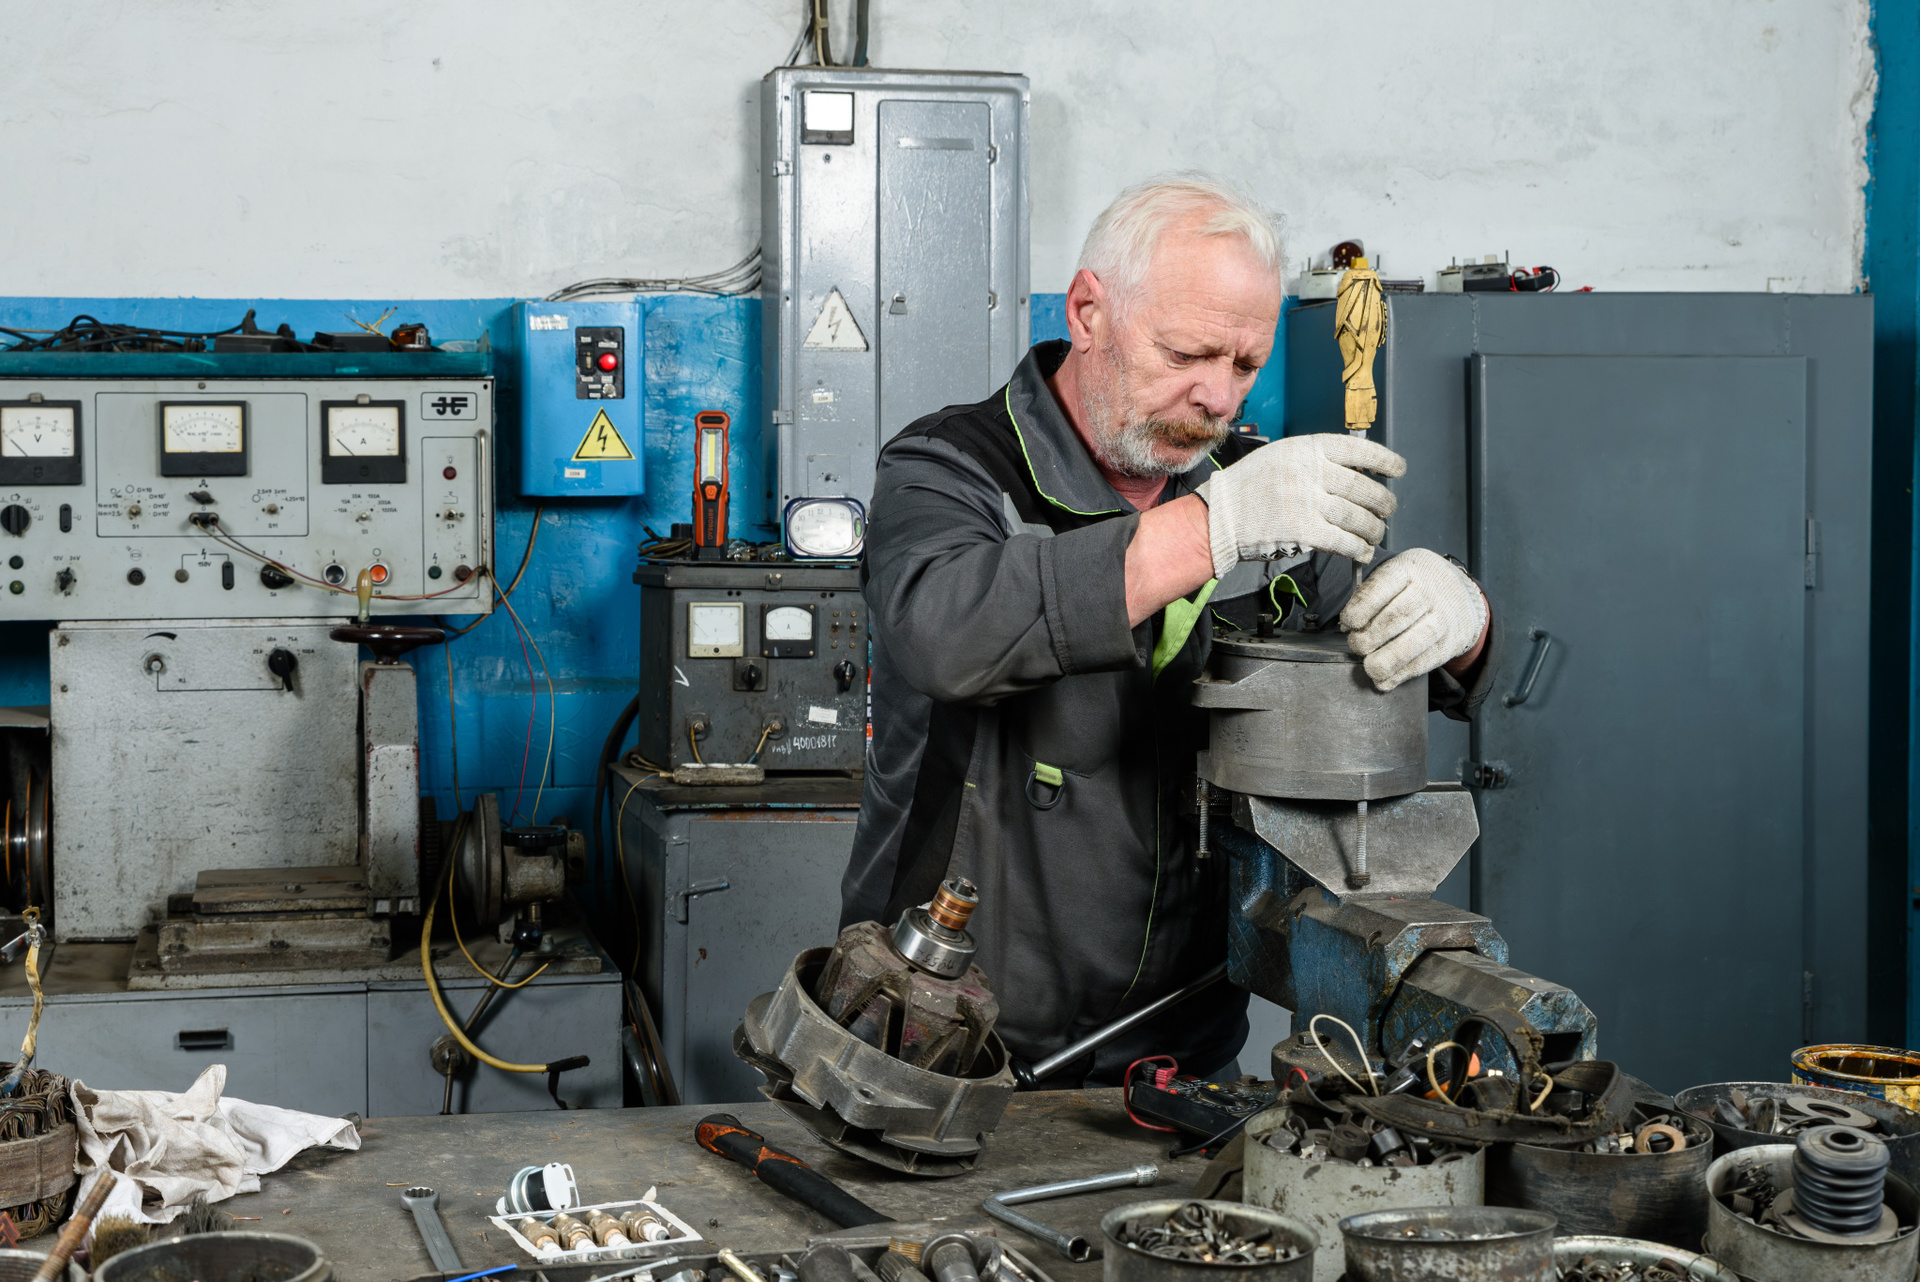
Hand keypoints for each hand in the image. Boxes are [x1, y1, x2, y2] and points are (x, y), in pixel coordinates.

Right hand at [1196, 433, 1404, 577]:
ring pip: (1358, 517)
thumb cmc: (1252, 485)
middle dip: (1382, 502)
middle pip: (1363, 488)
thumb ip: (1317, 460)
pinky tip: (1362, 551)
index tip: (1397, 470)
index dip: (1384, 461)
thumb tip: (1359, 472)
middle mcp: (1310, 472)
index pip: (1359, 451)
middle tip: (1388, 510)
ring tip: (1375, 534)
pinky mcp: (1304, 532)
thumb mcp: (1283, 456)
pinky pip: (1343, 541)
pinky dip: (1358, 548)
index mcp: (1307, 449)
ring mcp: (1307, 503)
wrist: (1222, 515)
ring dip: (1373, 530)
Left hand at [1340, 548, 1487, 691]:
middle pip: (1397, 616)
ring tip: (1370, 666)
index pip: (1383, 586)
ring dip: (1387, 659)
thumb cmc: (1415, 585)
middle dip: (1370, 636)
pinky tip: (1384, 679)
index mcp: (1409, 569)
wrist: (1459, 594)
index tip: (1348, 623)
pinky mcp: (1449, 643)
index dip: (1362, 607)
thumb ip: (1370, 595)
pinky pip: (1424, 661)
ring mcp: (1442, 618)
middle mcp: (1429, 592)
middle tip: (1356, 645)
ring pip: (1414, 641)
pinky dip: (1401, 674)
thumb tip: (1346, 625)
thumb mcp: (1395, 575)